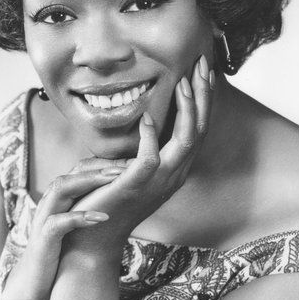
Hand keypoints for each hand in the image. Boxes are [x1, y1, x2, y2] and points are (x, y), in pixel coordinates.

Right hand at [1, 157, 128, 299]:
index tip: (132, 164)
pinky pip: (58, 223)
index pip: (80, 170)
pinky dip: (79, 217)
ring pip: (61, 189)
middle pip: (72, 174)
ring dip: (89, 182)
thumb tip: (126, 198)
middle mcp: (50, 204)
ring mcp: (44, 219)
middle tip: (129, 166)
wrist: (35, 285)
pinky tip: (102, 216)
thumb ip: (94, 209)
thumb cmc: (63, 253)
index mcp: (60, 199)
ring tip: (117, 181)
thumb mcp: (79, 226)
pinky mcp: (43, 240)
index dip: (105, 164)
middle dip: (100, 168)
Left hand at [64, 55, 214, 260]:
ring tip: (183, 81)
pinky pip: (150, 158)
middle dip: (203, 94)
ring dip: (186, 108)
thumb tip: (144, 118)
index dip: (203, 98)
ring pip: (185, 139)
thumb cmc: (110, 197)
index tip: (201, 70)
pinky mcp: (136, 186)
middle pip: (200, 128)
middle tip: (201, 64)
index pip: (198, 127)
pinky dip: (149, 135)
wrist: (95, 236)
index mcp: (176, 167)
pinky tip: (145, 116)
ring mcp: (159, 181)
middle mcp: (175, 173)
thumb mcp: (134, 168)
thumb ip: (144, 147)